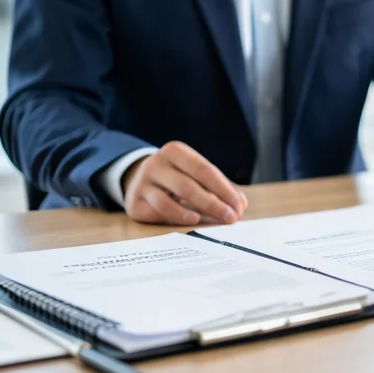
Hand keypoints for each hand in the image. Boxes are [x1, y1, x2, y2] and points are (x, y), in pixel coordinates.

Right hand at [122, 141, 246, 225]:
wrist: (139, 177)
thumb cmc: (177, 175)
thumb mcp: (195, 172)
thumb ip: (219, 187)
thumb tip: (239, 205)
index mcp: (174, 151)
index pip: (204, 170)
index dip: (224, 189)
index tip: (239, 205)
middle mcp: (155, 164)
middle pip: (188, 187)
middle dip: (213, 204)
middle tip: (231, 217)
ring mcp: (142, 184)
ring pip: (169, 202)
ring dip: (196, 213)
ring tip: (215, 220)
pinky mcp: (134, 204)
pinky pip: (158, 214)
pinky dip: (177, 217)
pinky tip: (192, 220)